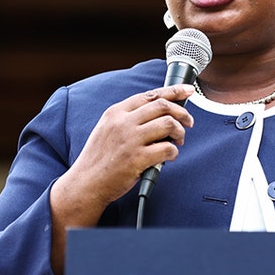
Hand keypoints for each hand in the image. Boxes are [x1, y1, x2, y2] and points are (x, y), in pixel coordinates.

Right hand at [54, 84, 196, 218]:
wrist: (86, 183)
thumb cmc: (99, 158)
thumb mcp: (107, 129)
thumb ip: (129, 118)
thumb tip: (160, 111)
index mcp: (116, 112)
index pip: (150, 95)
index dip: (173, 91)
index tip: (188, 91)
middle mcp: (123, 122)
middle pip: (163, 106)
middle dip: (182, 113)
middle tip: (188, 123)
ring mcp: (130, 140)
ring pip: (168, 124)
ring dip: (180, 132)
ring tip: (178, 141)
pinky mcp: (137, 159)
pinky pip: (167, 149)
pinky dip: (173, 152)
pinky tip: (169, 156)